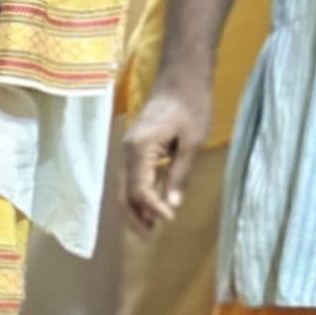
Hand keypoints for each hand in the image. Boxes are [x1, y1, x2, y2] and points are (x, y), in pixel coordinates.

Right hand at [120, 77, 211, 233]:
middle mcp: (126, 152)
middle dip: (135, 218)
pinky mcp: (133, 148)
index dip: (152, 209)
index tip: (170, 219)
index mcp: (140, 148)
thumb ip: (179, 175)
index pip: (139, 190)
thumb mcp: (192, 141)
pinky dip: (136, 196)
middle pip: (123, 194)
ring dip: (134, 210)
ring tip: (148, 229)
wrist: (181, 76)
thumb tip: (170, 206)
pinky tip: (149, 207)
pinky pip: (129, 179)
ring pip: (123, 189)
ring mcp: (127, 150)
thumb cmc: (191, 103)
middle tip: (149, 238)